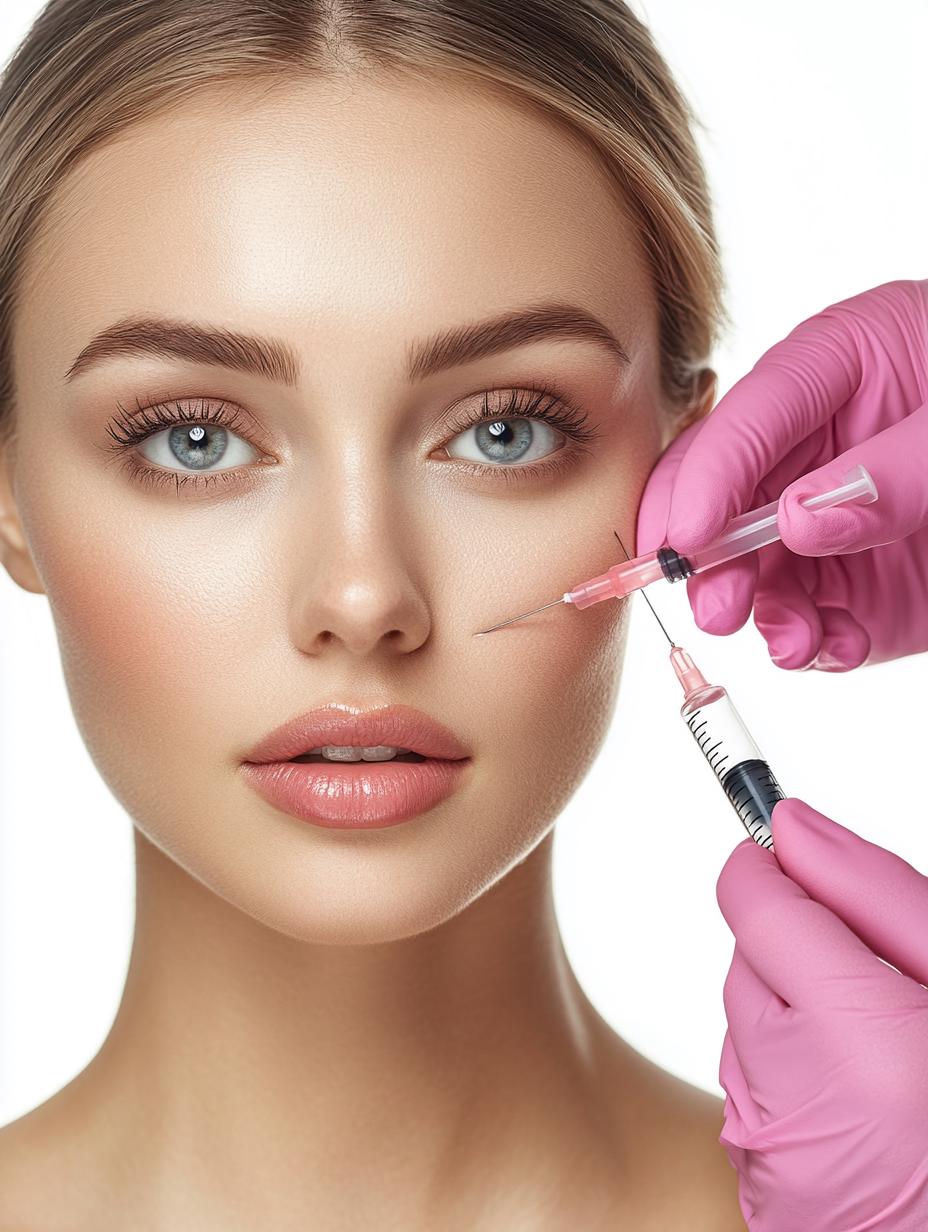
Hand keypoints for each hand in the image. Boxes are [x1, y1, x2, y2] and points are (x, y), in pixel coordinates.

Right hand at [637, 280, 927, 669]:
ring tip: (791, 638)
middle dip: (710, 555)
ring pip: (758, 568)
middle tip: (717, 604)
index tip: (687, 539)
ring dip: (760, 611)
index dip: (708, 480)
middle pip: (725, 496)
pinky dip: (811, 643)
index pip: (747, 418)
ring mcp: (833, 516)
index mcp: (838, 364)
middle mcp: (818, 444)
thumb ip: (893, 474)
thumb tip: (797, 523)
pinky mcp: (855, 579)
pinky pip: (809, 616)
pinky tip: (833, 645)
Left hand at [716, 797, 927, 1229]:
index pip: (755, 904)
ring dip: (798, 1024)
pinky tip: (860, 1110)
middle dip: (802, 956)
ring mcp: (763, 1148)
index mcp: (857, 1039)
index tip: (793, 854)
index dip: (773, 868)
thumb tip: (793, 825)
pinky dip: (794, 1085)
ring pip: (749, 1029)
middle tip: (884, 994)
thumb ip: (879, 897)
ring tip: (883, 1064)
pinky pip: (752, 1095)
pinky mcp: (755, 1183)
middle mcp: (788, 1097)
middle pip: (749, 963)